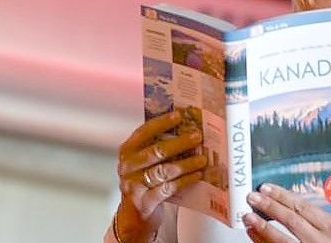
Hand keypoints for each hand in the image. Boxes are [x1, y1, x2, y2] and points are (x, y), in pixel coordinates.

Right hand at [114, 110, 206, 242]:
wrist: (135, 215)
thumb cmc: (144, 182)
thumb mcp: (143, 162)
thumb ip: (156, 147)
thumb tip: (184, 128)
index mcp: (127, 151)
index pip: (143, 132)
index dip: (161, 123)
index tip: (179, 115)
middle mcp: (127, 167)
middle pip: (156, 151)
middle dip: (180, 142)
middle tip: (197, 136)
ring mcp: (134, 185)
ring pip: (164, 171)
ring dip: (186, 164)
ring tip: (202, 158)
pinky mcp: (144, 202)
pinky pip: (168, 189)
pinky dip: (184, 181)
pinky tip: (196, 175)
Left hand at [242, 184, 330, 242]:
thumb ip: (320, 212)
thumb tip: (293, 196)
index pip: (302, 206)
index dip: (282, 196)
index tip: (266, 188)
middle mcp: (320, 240)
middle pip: (291, 220)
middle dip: (269, 206)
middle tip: (253, 197)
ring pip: (282, 239)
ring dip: (263, 226)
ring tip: (248, 216)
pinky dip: (262, 240)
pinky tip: (253, 232)